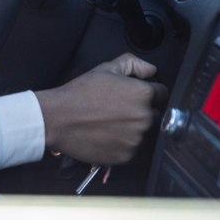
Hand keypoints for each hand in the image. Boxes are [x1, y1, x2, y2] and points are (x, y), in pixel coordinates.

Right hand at [34, 54, 167, 165]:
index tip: (135, 96)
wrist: (57, 119)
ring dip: (135, 129)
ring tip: (112, 123)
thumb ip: (133, 64)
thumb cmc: (79, 94)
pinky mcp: (128, 156)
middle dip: (143, 111)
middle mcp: (145, 117)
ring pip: (146, 133)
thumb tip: (151, 70)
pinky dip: (125, 144)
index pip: (162, 93)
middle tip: (120, 109)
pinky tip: (109, 135)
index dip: (148, 92)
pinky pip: (135, 149)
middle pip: (156, 114)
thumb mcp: (105, 69)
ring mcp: (137, 139)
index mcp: (143, 94)